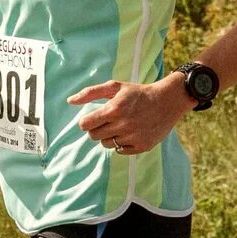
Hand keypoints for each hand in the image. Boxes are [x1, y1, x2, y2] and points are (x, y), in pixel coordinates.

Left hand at [68, 76, 186, 153]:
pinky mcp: (142, 147)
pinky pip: (120, 150)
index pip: (85, 125)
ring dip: (110, 135)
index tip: (93, 118)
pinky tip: (131, 132)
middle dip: (97, 128)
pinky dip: (122, 143)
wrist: (167, 101)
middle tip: (109, 120)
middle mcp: (123, 125)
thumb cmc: (138, 93)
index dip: (87, 121)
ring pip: (106, 144)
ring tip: (122, 125)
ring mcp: (133, 137)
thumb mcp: (115, 87)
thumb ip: (90, 92)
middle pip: (94, 136)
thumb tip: (69, 101)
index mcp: (113, 109)